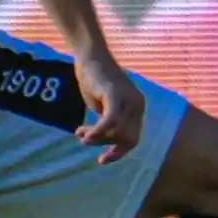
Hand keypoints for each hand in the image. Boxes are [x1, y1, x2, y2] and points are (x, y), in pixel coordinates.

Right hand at [74, 48, 145, 164]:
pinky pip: (110, 121)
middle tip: (85, 140)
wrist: (90, 58)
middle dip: (105, 145)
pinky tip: (85, 135)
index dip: (119, 153)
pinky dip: (98, 132)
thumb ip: (108, 124)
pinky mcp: (116, 94)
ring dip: (97, 137)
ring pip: (118, 132)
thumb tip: (102, 141)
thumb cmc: (95, 82)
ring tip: (80, 132)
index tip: (102, 160)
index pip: (133, 139)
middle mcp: (137, 105)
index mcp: (137, 109)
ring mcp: (129, 99)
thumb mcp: (104, 107)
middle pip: (127, 138)